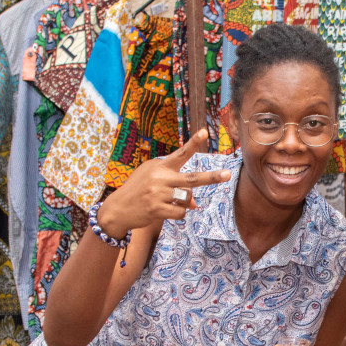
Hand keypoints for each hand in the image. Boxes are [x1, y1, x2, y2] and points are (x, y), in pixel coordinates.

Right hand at [95, 129, 230, 235]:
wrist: (117, 208)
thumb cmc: (138, 190)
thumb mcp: (153, 181)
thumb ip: (174, 186)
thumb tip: (194, 203)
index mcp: (160, 166)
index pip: (180, 153)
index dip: (193, 143)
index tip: (205, 132)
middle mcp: (160, 178)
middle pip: (192, 179)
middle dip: (211, 177)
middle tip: (228, 174)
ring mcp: (158, 193)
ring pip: (187, 198)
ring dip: (184, 202)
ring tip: (169, 201)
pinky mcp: (156, 209)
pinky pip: (180, 212)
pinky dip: (178, 213)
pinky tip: (165, 211)